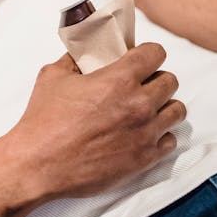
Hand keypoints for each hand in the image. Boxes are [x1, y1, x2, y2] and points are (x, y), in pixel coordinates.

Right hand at [6, 43, 185, 201]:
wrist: (40, 164)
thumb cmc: (43, 120)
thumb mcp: (53, 76)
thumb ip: (73, 60)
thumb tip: (81, 52)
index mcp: (119, 79)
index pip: (156, 53)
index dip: (148, 53)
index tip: (141, 58)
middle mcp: (138, 104)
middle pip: (170, 81)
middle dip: (156, 79)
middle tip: (142, 85)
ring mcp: (145, 133)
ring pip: (177, 110)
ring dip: (164, 106)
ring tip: (147, 109)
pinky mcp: (144, 158)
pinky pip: (171, 141)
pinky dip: (161, 135)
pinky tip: (144, 133)